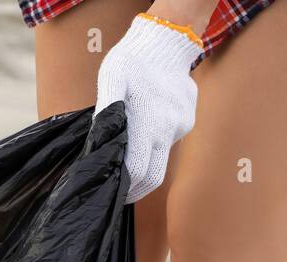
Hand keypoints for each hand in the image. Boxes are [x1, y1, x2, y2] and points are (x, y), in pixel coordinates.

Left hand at [96, 14, 202, 203]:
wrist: (166, 40)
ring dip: (145, 162)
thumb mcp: (110, 81)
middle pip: (154, 176)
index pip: (138, 171)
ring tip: (126, 157)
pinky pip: (169, 140)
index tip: (114, 196)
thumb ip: (105, 113)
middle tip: (119, 192)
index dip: (125, 189)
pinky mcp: (188, 120)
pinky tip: (145, 127)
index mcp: (148, 124)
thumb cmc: (131, 61)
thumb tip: (99, 144)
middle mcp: (168, 129)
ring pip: (161, 157)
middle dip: (136, 189)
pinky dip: (155, 142)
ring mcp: (181, 125)